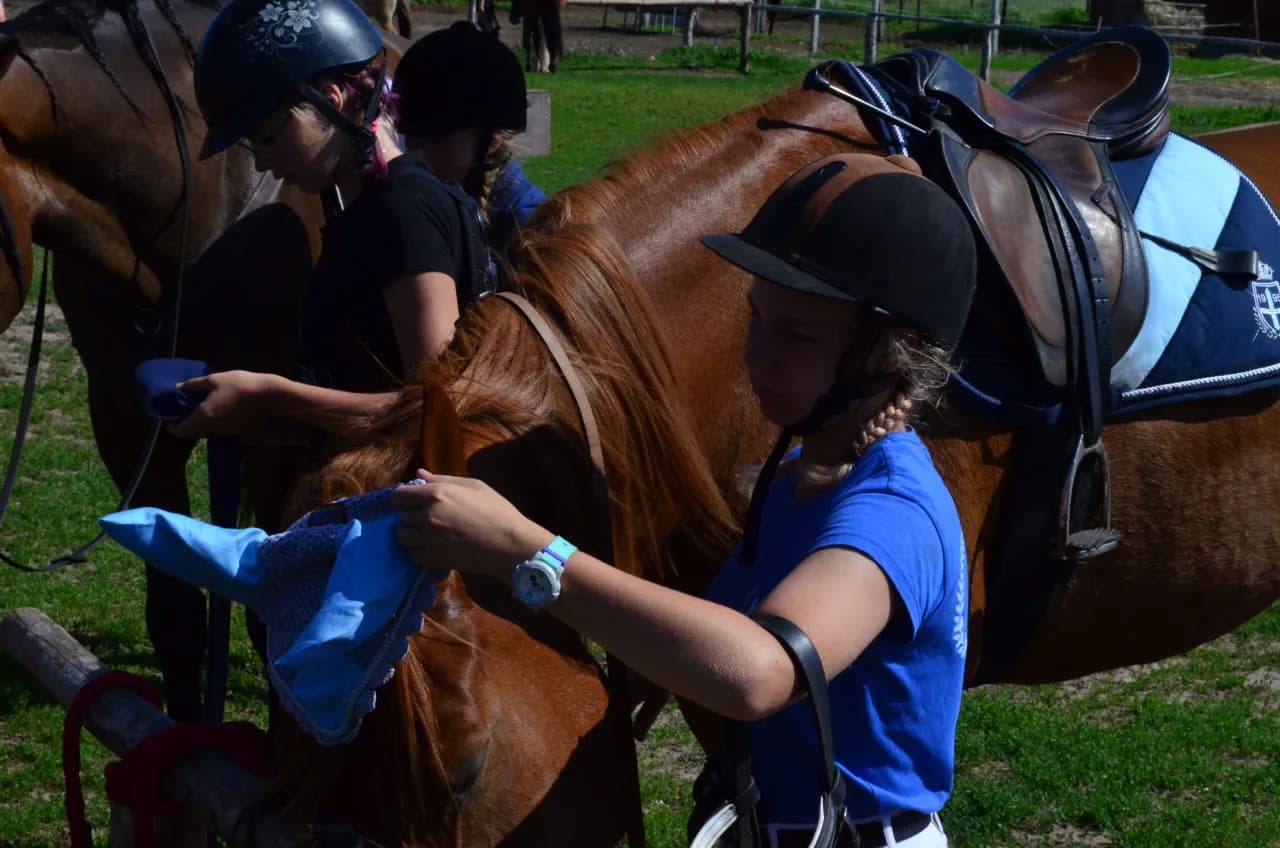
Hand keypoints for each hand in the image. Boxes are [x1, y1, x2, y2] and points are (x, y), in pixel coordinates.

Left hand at [165, 370, 279, 438]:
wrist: (269, 395)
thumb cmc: (239, 384)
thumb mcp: (214, 379)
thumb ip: (193, 385)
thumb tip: (178, 388)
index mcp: (203, 416)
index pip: (180, 431)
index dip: (171, 426)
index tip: (169, 416)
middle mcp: (212, 428)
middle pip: (193, 432)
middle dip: (186, 422)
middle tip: (185, 408)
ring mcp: (226, 431)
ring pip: (207, 430)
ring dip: (201, 422)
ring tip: (203, 406)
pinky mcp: (237, 430)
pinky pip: (220, 428)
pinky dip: (215, 421)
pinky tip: (220, 407)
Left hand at [392, 469, 552, 578]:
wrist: (509, 544)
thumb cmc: (497, 511)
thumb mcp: (474, 486)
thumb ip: (443, 479)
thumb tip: (419, 474)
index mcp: (436, 493)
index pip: (399, 496)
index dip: (404, 498)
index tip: (414, 502)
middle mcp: (427, 516)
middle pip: (400, 516)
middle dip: (410, 516)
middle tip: (426, 518)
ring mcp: (427, 539)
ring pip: (401, 537)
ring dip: (410, 534)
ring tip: (426, 534)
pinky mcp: (432, 559)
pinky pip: (410, 554)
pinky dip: (417, 551)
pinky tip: (432, 547)